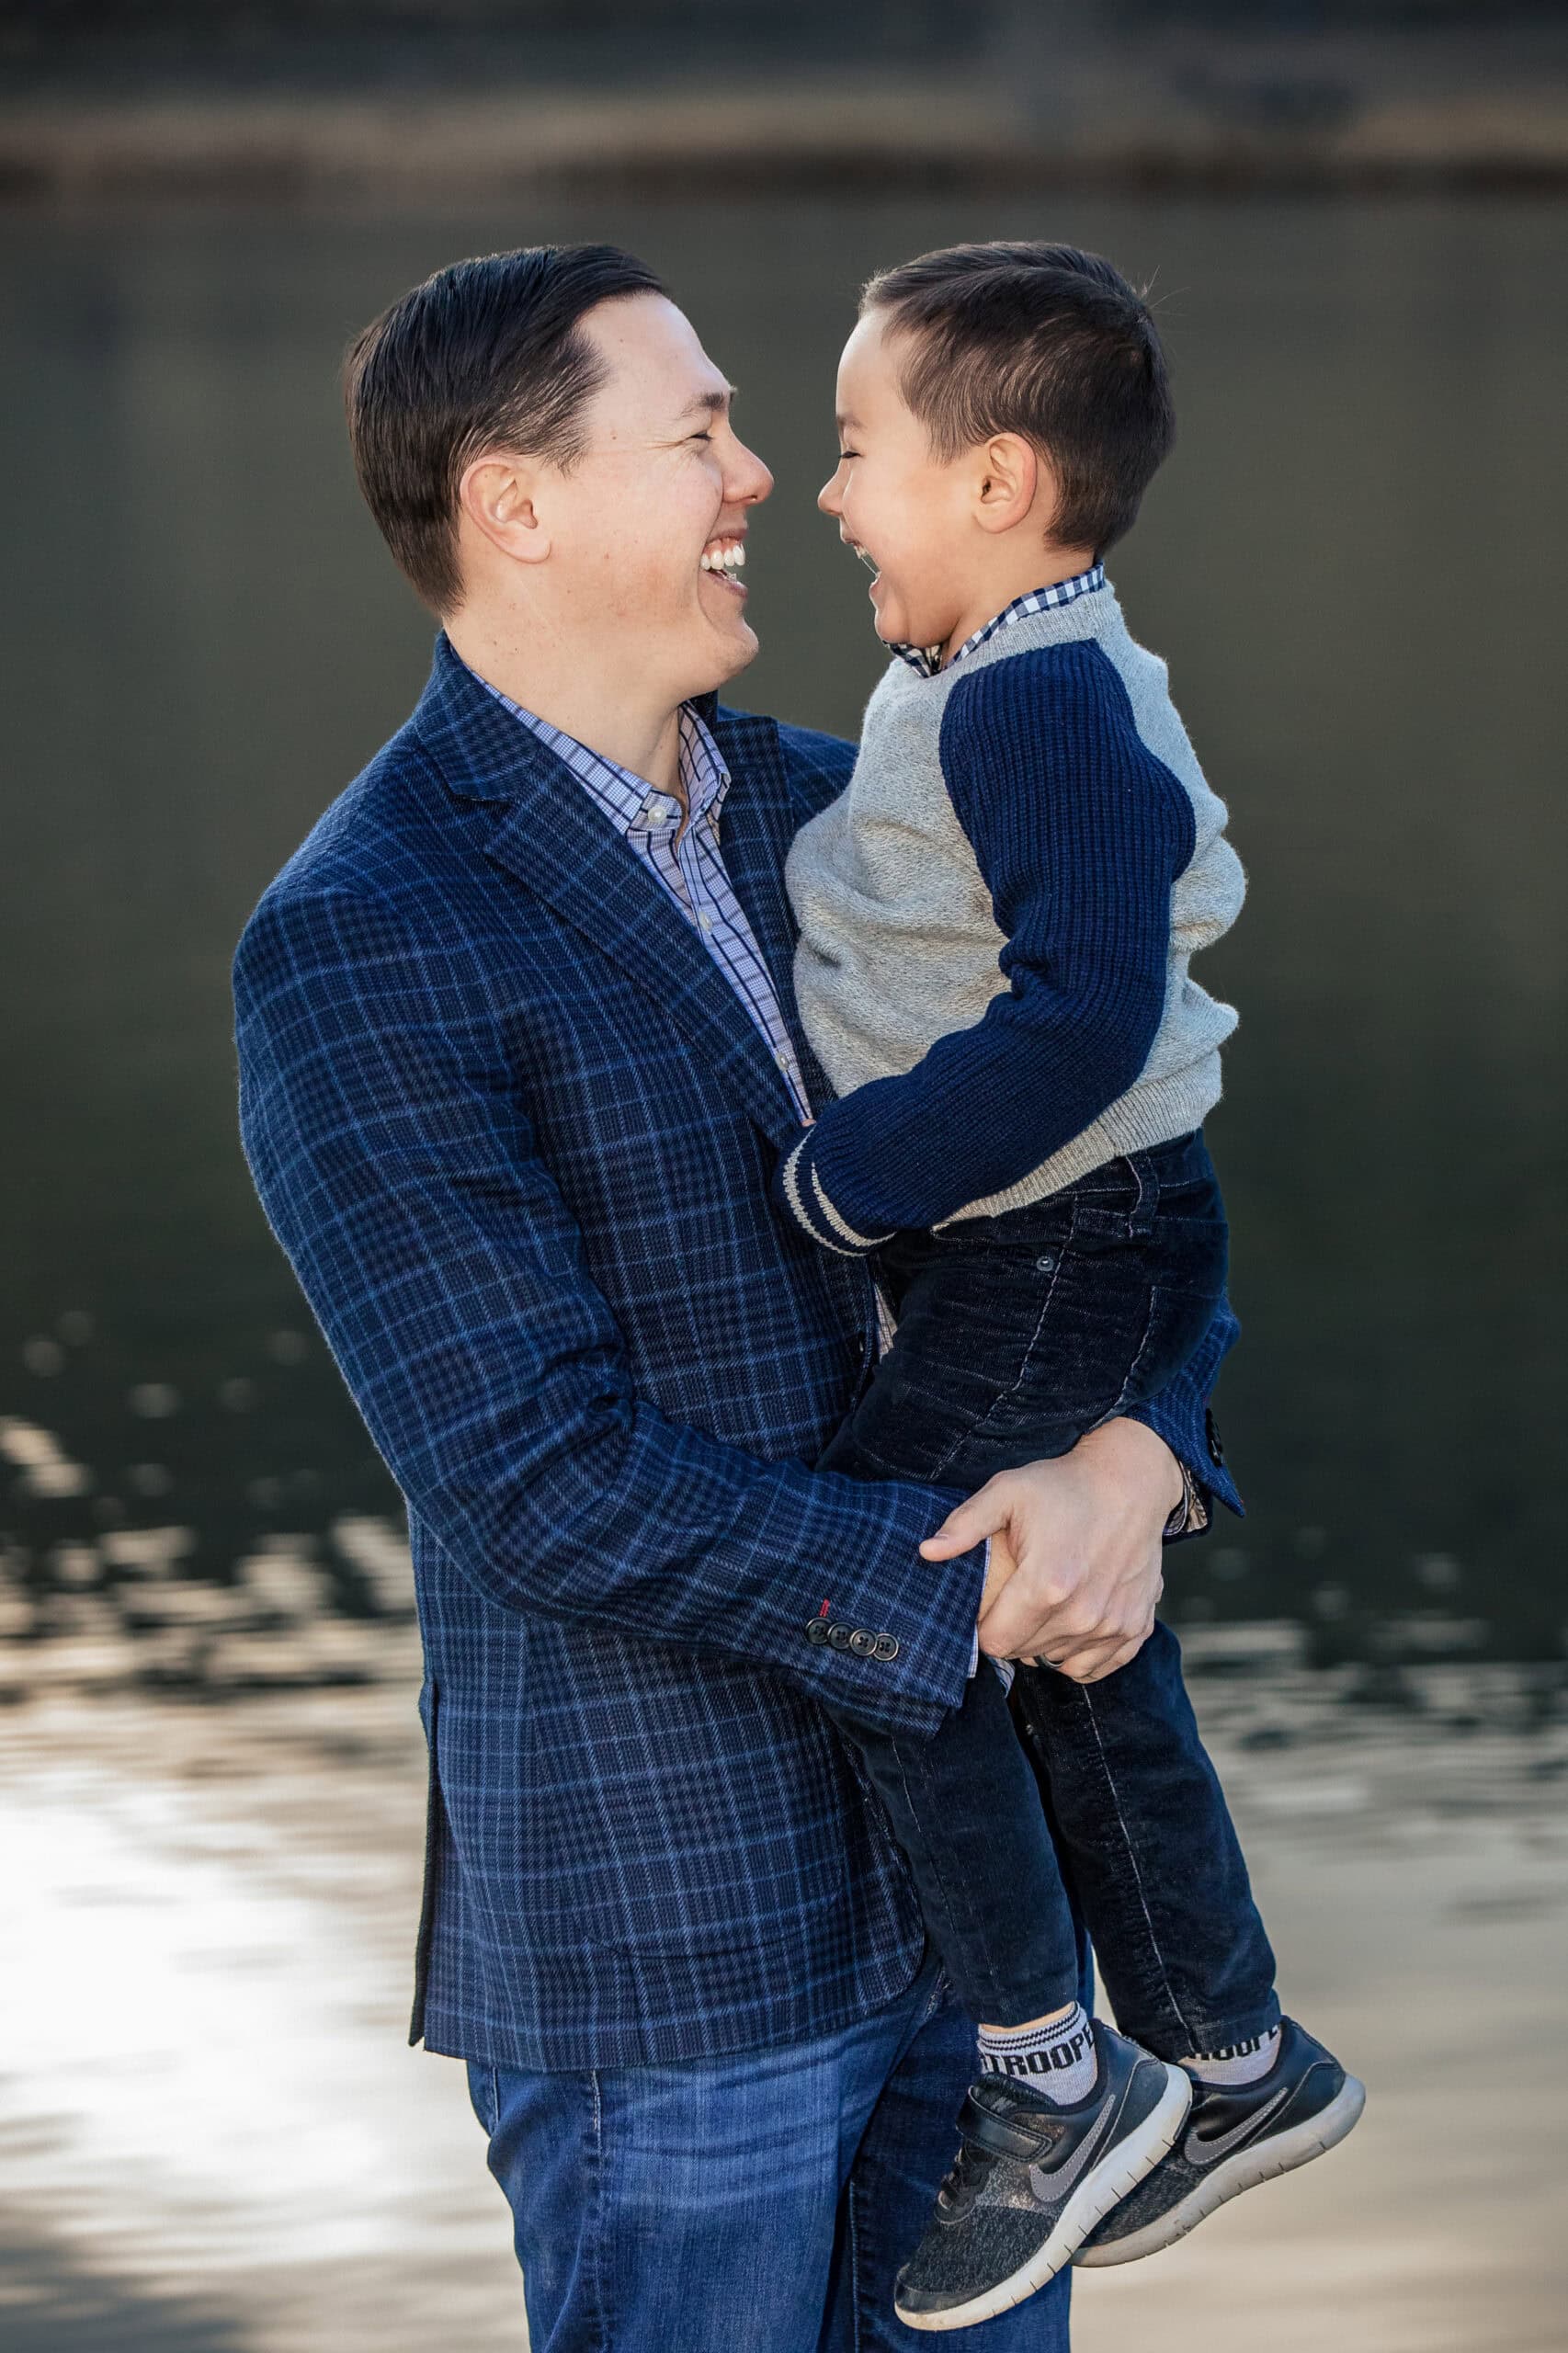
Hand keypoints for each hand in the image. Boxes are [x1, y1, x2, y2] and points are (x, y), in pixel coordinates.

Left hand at [919, 1419, 1181, 1682]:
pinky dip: (1078, 1653)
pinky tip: (1071, 1621)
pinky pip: (1094, 1667)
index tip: (989, 1603)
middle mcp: (1083, 1614)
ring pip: (1057, 1662)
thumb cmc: (1064, 1486)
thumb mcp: (1007, 1491)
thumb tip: (926, 1552)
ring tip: (1044, 1604)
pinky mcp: (1136, 1628)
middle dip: (1013, 1631)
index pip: (996, 1642)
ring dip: (1045, 1642)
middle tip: (1017, 1596)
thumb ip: (964, 1525)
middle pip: (1025, 1653)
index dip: (984, 1625)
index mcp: (1047, 1585)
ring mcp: (1114, 1625)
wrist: (1130, 1481)